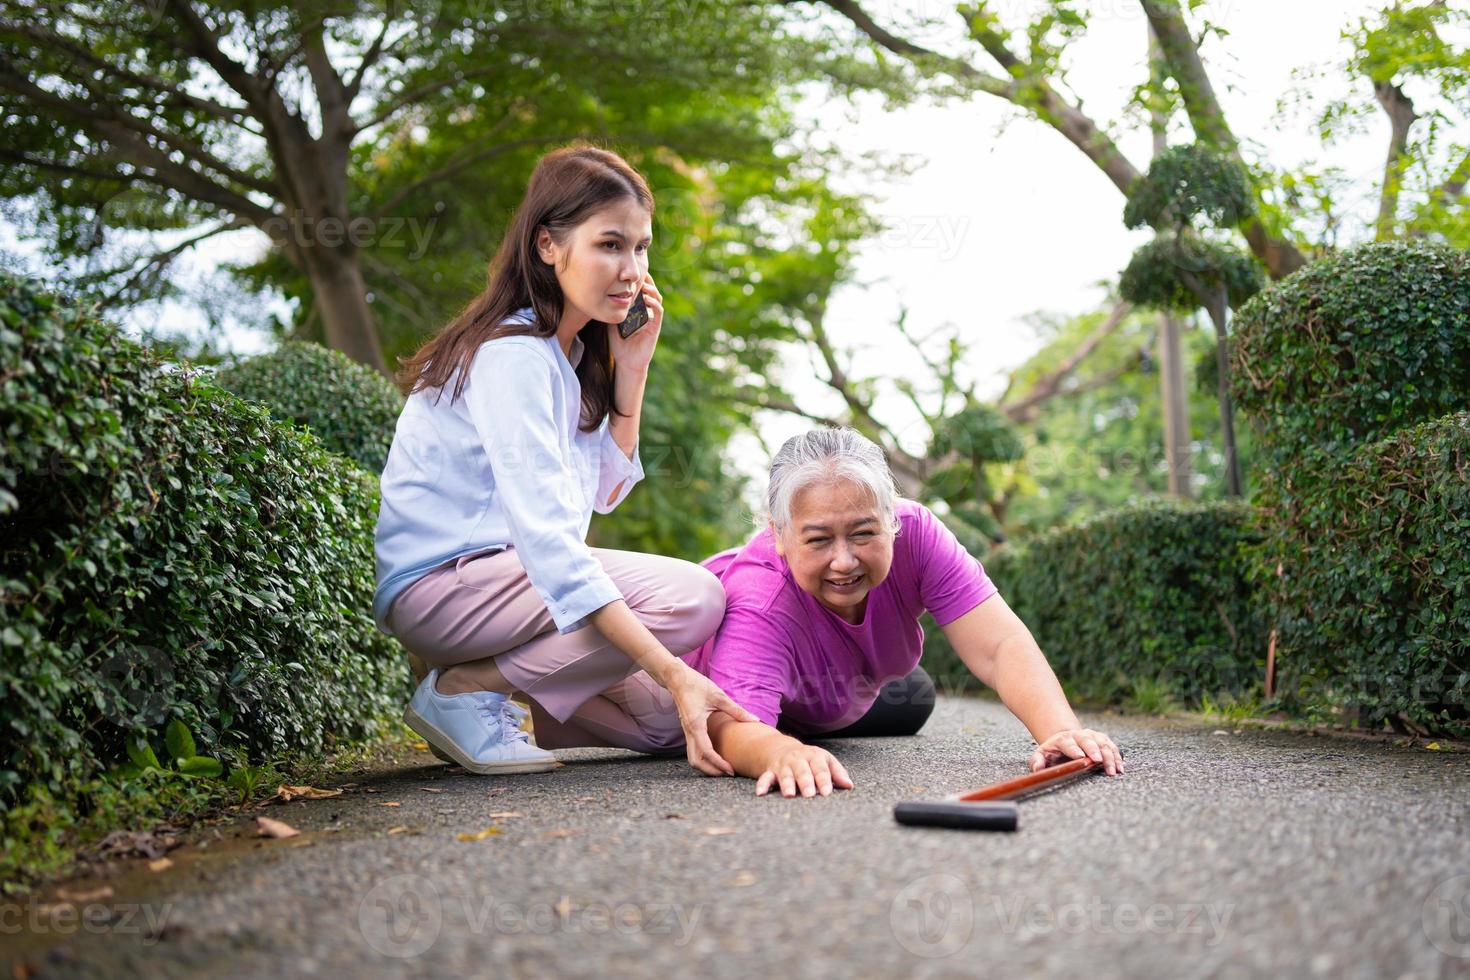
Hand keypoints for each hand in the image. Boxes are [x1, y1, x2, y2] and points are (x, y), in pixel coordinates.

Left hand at [607, 273, 662, 374]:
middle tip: (640, 272)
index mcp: (638, 309)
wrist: (627, 361)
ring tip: (644, 284)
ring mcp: (653, 319)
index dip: (639, 280)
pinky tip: (646, 299)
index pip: (642, 290)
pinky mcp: (655, 327)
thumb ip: (611, 310)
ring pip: (657, 298)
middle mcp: (648, 312)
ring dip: (651, 289)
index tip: (631, 272)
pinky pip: (658, 312)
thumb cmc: (619, 343)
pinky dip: (654, 304)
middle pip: (651, 290)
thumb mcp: (612, 322)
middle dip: (647, 280)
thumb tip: (600, 296)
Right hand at [662, 662, 759, 776]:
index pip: (706, 751)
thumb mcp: (719, 696)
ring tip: (722, 768)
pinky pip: (693, 750)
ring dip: (706, 766)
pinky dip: (703, 758)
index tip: (731, 770)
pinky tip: (716, 756)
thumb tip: (754, 720)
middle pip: (695, 761)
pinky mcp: (688, 730)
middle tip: (728, 772)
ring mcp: (687, 732)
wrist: (677, 679)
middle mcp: (689, 732)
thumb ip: (736, 710)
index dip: (718, 763)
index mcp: (696, 725)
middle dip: (711, 771)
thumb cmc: (696, 685)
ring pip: (692, 758)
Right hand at [755, 743, 853, 797]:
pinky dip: (762, 784)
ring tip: (790, 795)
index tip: (827, 792)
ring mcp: (783, 765)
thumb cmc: (808, 759)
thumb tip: (849, 786)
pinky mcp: (771, 771)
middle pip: (803, 771)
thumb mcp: (824, 760)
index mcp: (814, 756)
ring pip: (785, 775)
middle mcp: (798, 759)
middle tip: (810, 794)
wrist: (780, 747)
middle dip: (806, 782)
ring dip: (787, 784)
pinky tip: (761, 793)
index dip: (824, 780)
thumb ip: (837, 773)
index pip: (821, 768)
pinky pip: (765, 778)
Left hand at [1030, 728, 1124, 774]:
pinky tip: (1120, 768)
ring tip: (1113, 771)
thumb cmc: (1053, 752)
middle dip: (1093, 750)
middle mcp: (1079, 735)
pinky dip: (1117, 757)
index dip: (1074, 749)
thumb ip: (1037, 761)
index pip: (1068, 743)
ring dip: (1109, 756)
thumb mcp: (1041, 755)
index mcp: (1062, 739)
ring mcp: (1092, 736)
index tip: (1080, 757)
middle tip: (1098, 761)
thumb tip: (1037, 768)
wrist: (1065, 740)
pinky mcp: (1102, 740)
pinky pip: (1112, 747)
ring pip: (1103, 744)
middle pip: (1087, 740)